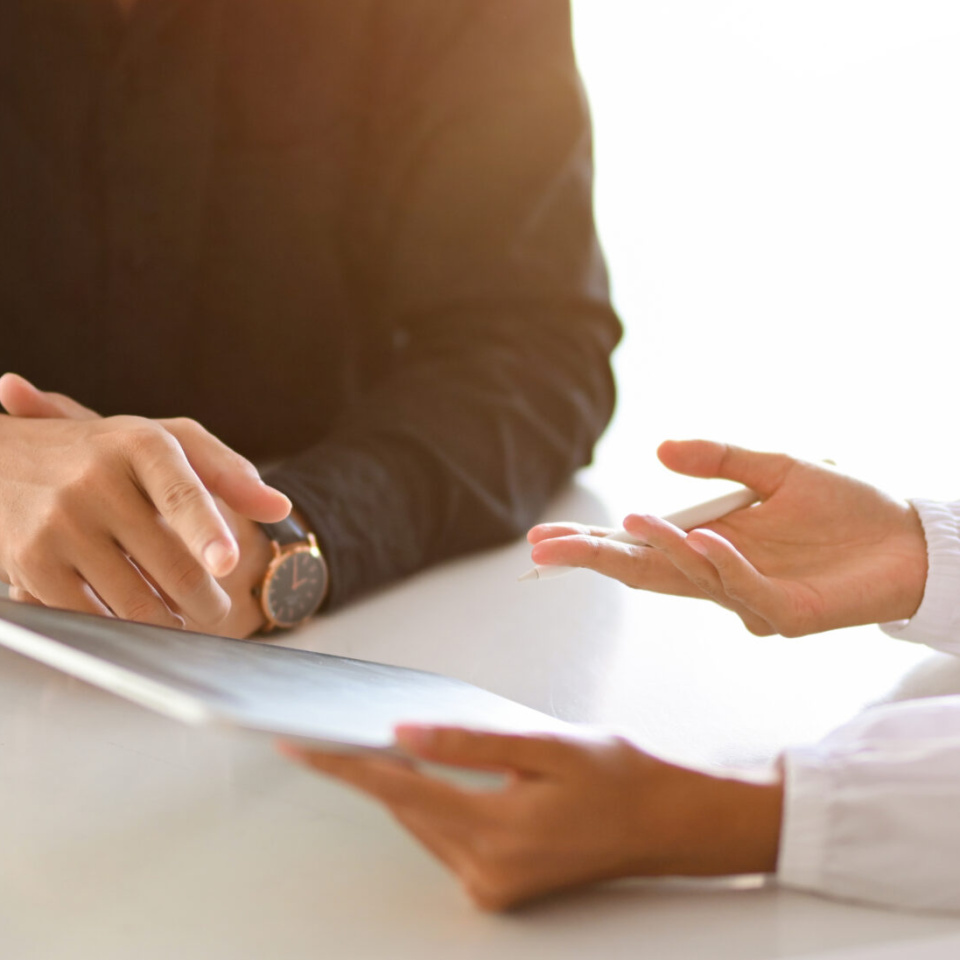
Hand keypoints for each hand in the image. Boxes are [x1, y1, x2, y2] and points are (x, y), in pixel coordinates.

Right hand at [0, 372, 288, 632]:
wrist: (2, 458)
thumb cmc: (106, 453)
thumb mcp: (167, 442)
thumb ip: (227, 473)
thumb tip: (279, 509)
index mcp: (141, 444)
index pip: (181, 493)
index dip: (207, 530)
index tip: (228, 561)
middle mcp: (96, 480)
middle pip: (171, 564)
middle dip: (206, 601)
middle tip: (217, 609)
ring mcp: (60, 523)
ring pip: (136, 602)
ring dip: (170, 623)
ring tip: (182, 619)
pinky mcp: (32, 563)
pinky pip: (91, 616)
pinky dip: (121, 629)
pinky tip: (135, 623)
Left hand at [281, 726, 781, 910]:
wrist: (664, 823)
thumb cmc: (616, 776)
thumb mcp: (548, 746)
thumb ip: (473, 743)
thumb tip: (405, 734)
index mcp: (499, 832)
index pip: (399, 790)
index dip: (344, 762)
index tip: (299, 742)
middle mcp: (487, 870)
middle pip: (405, 807)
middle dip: (370, 765)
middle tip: (340, 721)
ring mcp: (491, 886)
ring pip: (422, 822)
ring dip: (404, 783)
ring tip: (385, 739)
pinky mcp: (497, 887)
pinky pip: (444, 835)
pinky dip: (431, 802)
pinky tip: (431, 772)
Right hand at [528, 439, 927, 636]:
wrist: (911, 536)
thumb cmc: (846, 506)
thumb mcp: (775, 469)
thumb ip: (720, 460)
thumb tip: (658, 450)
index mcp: (710, 545)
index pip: (638, 549)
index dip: (592, 544)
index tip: (544, 539)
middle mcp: (720, 576)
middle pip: (644, 572)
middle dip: (595, 560)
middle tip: (546, 549)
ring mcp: (750, 599)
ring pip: (688, 578)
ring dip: (656, 550)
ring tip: (627, 522)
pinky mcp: (786, 613)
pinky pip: (743, 587)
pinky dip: (720, 562)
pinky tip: (704, 538)